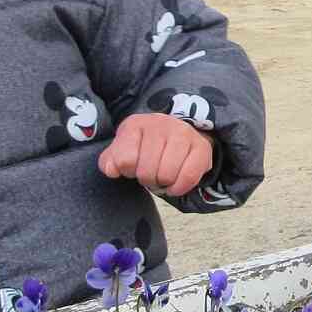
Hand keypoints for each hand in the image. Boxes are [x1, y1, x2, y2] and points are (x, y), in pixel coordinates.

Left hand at [98, 113, 213, 197]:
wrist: (176, 134)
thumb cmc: (145, 146)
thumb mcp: (122, 149)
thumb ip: (110, 161)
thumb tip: (112, 170)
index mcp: (135, 124)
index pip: (125, 160)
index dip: (127, 170)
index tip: (133, 165)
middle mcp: (161, 124)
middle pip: (146, 171)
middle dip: (146, 179)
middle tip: (150, 173)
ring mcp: (183, 134)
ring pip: (167, 175)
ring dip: (163, 184)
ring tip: (162, 176)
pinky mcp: (201, 147)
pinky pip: (189, 177)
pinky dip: (179, 188)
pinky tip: (174, 184)